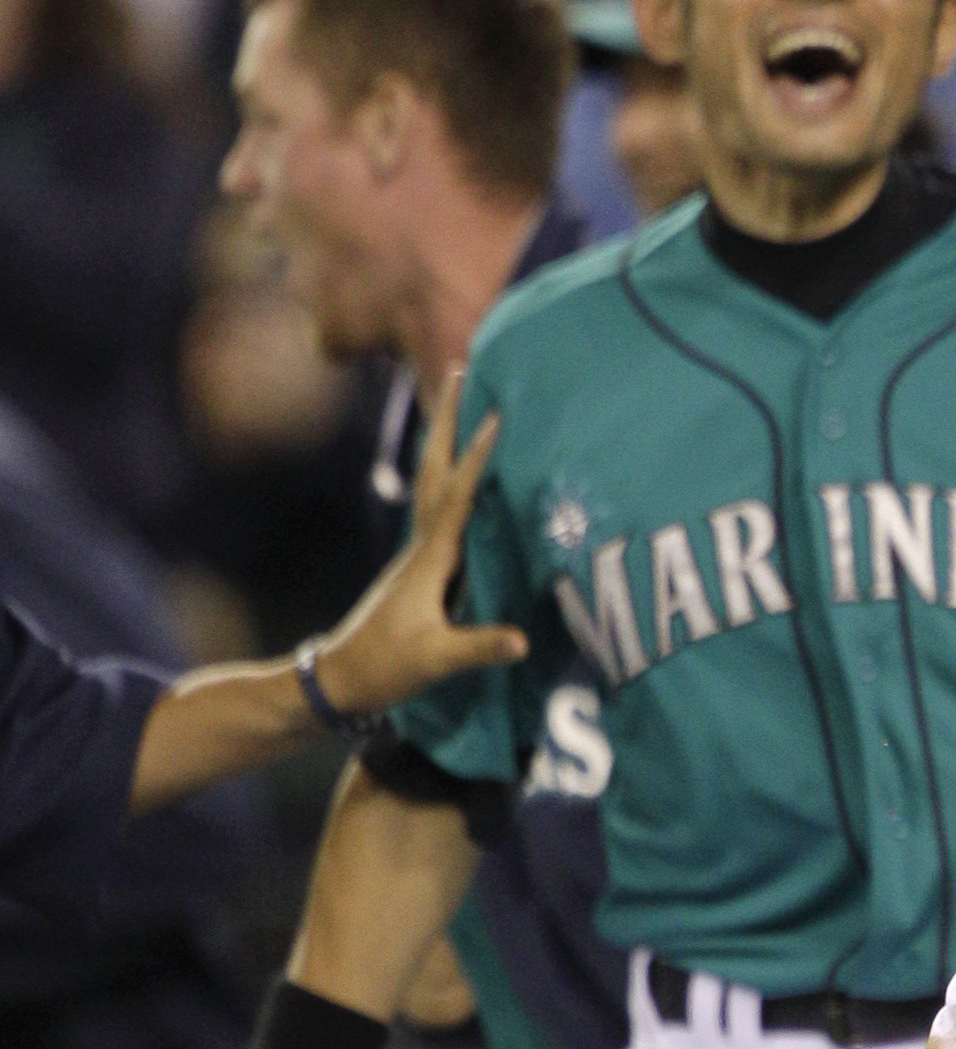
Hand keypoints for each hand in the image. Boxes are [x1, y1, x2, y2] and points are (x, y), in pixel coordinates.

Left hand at [311, 369, 522, 714]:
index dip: (479, 458)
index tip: (497, 416)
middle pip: (436, 469)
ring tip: (464, 399)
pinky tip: (465, 465)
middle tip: (462, 369)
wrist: (337, 679)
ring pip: (435, 479)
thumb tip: (524, 639)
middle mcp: (422, 544)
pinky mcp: (422, 562)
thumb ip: (479, 647)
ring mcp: (419, 551)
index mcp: (428, 559)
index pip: (458, 497)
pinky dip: (453, 470)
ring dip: (448, 436)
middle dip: (448, 420)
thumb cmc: (384, 668)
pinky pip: (441, 500)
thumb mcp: (435, 660)